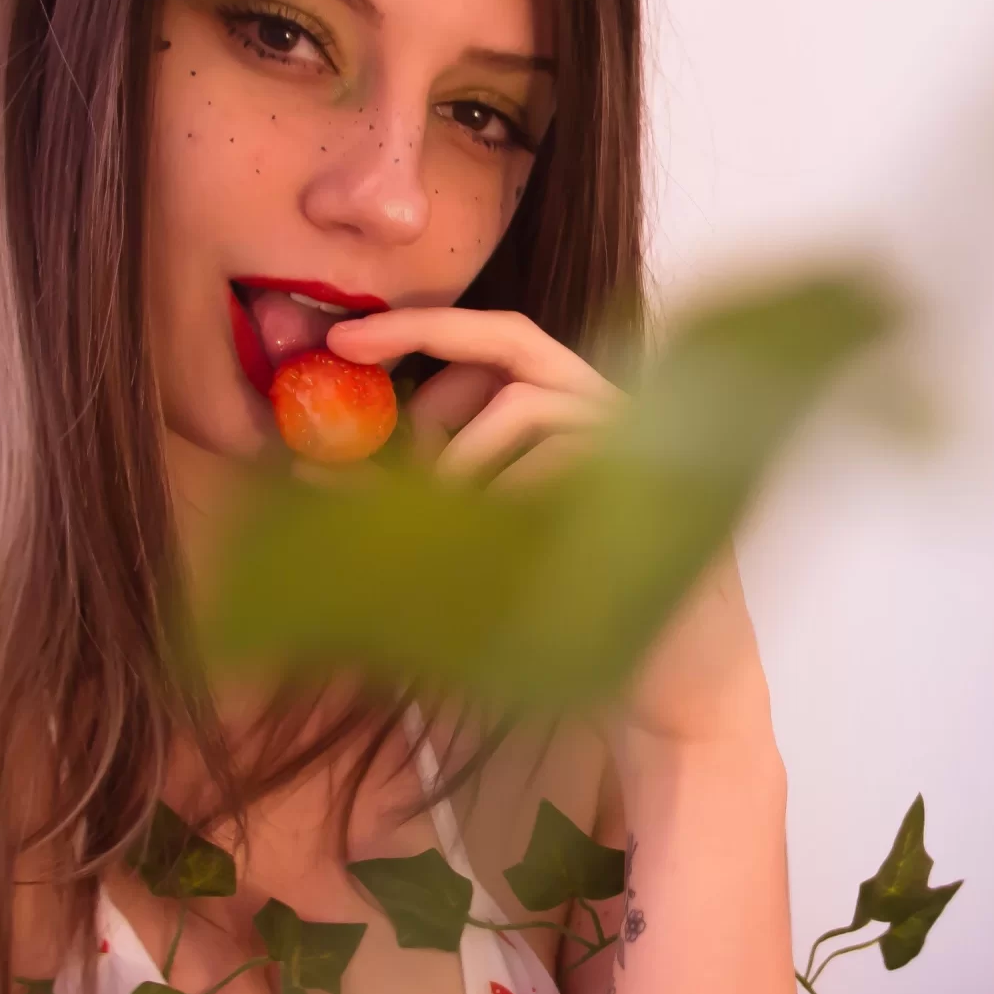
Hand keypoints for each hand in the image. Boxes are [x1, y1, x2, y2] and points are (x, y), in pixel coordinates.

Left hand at [322, 309, 776, 755]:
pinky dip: (510, 499)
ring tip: (444, 524)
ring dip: (462, 462)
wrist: (675, 667)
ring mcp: (634, 435)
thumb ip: (422, 494)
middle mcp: (606, 401)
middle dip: (430, 383)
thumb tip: (318, 471)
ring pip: (523, 408)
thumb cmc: (571, 599)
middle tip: (375, 435)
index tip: (342, 341)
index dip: (418, 327)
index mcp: (566, 401)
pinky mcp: (650, 478)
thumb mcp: (482, 535)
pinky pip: (559, 462)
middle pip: (507, 346)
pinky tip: (499, 545)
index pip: (491, 336)